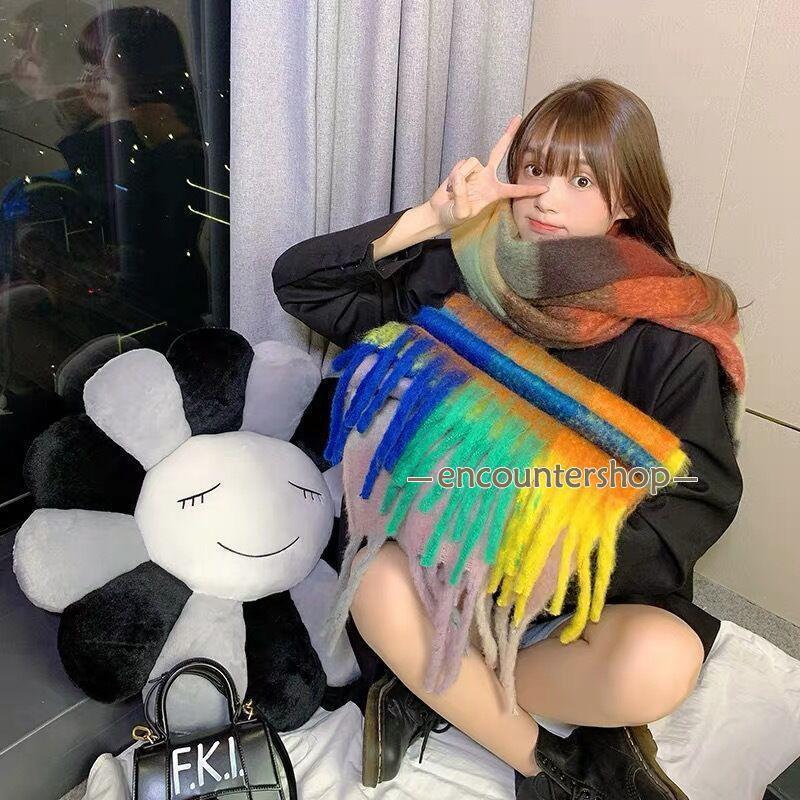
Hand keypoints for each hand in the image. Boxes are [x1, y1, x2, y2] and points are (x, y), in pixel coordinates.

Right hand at [427, 115, 547, 229]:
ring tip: (454, 193)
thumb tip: (461, 177)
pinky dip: (452, 177)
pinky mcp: (462, 167)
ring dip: (460, 179)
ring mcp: (475, 171)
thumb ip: (462, 196)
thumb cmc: (453, 216)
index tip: (544, 188)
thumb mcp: (461, 213)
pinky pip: (459, 166)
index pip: (514, 190)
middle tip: (518, 117)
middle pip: (499, 151)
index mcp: (494, 192)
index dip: (528, 190)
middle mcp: (487, 177)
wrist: (439, 212)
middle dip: (508, 134)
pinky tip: (450, 187)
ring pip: (471, 164)